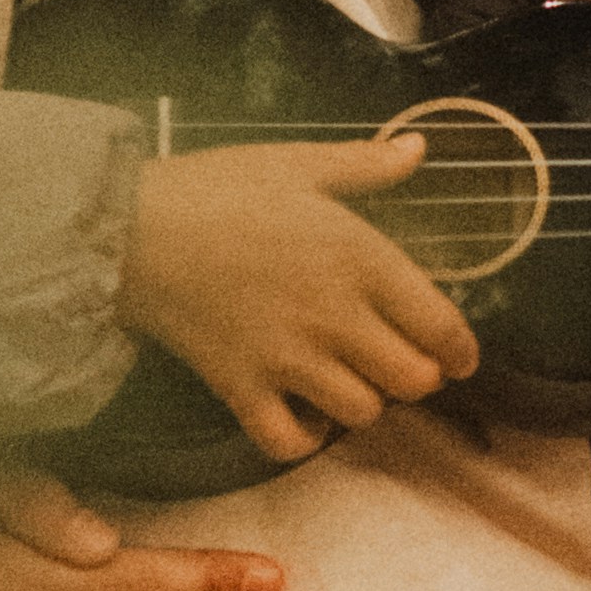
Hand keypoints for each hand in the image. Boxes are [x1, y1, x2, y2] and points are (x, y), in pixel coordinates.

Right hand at [120, 130, 480, 451]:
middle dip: (415, 377)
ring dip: (363, 404)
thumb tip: (419, 147)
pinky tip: (301, 414)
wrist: (129, 229)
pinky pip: (289, 443)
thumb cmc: (218, 188)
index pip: (441, 325)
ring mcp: (288, 359)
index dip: (461, 350)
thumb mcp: (298, 163)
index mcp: (361, 258)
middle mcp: (335, 316)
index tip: (460, 358)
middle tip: (398, 364)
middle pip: (411, 380)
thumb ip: (366, 165)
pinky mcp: (241, 388)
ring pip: (361, 413)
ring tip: (348, 382)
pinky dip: (303, 439)